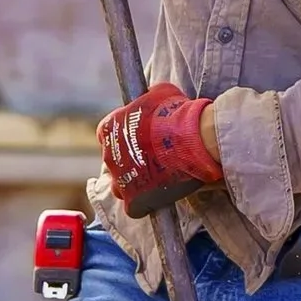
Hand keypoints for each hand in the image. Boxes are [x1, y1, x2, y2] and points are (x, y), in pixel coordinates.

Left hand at [96, 83, 222, 201]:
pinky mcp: (133, 200)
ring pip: (122, 186)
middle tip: (153, 159)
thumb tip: (151, 95)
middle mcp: (108, 155)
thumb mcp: (160, 93)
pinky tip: (159, 197)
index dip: (126, 139)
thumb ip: (149, 97)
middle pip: (115, 162)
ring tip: (157, 180)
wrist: (193, 136)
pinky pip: (134, 207)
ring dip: (135, 184)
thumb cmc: (177, 112)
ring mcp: (119, 179)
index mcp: (108, 128)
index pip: (108, 136)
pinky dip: (145, 204)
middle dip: (131, 161)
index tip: (141, 141)